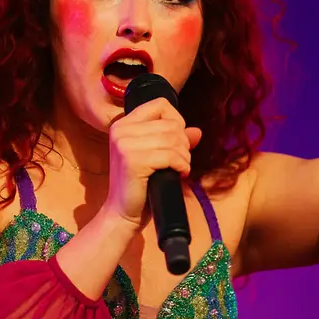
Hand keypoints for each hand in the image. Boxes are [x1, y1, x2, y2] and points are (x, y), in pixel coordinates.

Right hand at [104, 98, 201, 228]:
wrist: (122, 213)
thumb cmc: (140, 185)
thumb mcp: (157, 157)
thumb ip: (175, 141)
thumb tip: (197, 132)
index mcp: (123, 124)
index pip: (160, 104)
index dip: (176, 120)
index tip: (175, 142)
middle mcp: (121, 130)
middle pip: (171, 124)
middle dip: (183, 144)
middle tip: (179, 161)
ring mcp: (125, 144)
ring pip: (174, 139)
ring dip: (184, 157)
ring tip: (179, 169)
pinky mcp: (133, 160)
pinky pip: (171, 155)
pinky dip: (182, 166)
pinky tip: (178, 174)